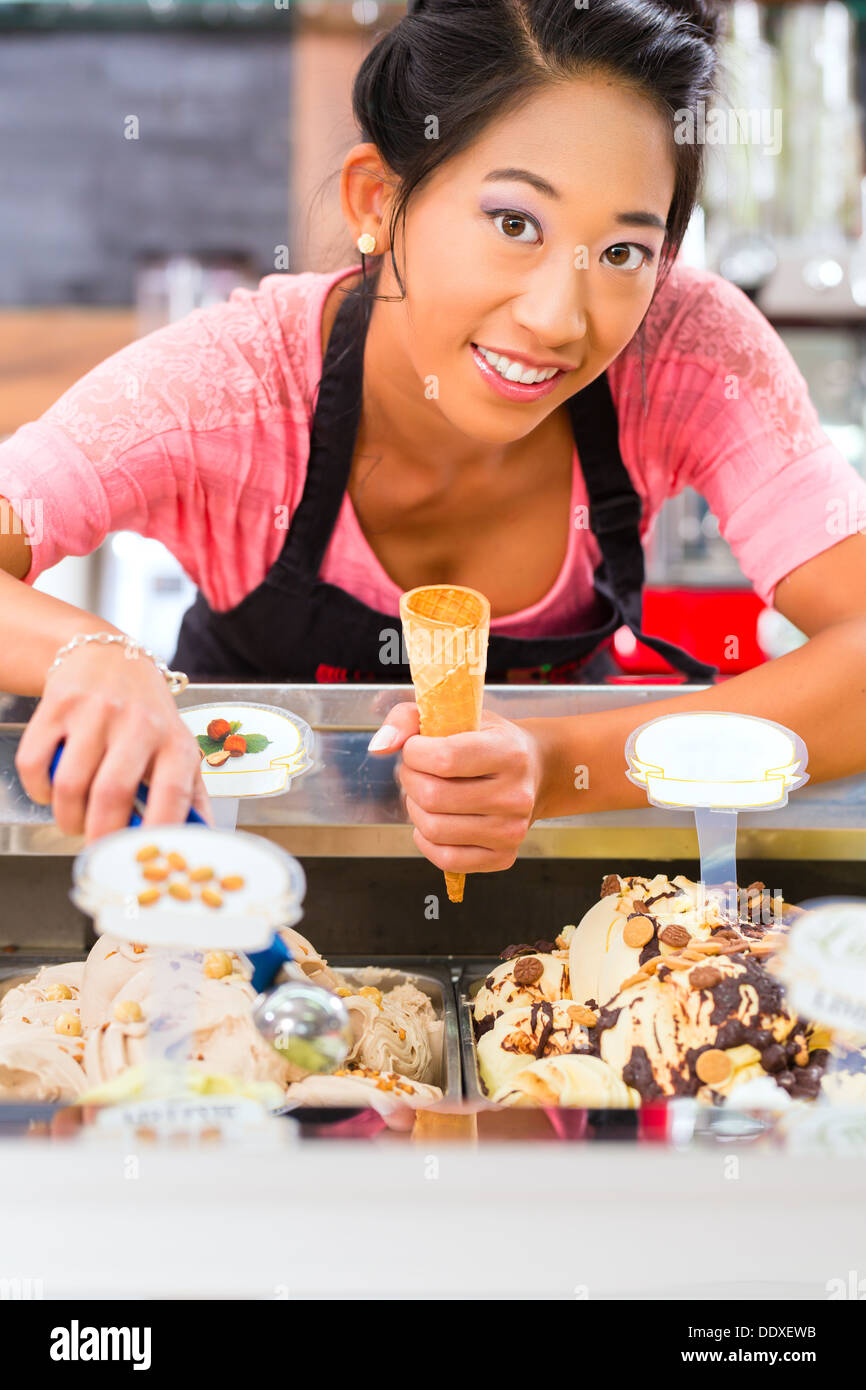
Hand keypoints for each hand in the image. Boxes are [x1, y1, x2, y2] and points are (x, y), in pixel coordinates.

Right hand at [15, 641, 213, 841]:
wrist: (108, 657)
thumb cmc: (147, 714)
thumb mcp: (178, 747)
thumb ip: (190, 796)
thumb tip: (200, 844)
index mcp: (175, 741)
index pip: (172, 795)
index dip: (156, 834)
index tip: (142, 861)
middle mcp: (139, 723)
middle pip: (112, 794)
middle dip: (99, 836)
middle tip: (96, 851)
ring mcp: (95, 712)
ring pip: (69, 784)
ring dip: (67, 817)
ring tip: (74, 821)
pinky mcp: (57, 706)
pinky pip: (35, 764)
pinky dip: (38, 790)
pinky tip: (51, 791)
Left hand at [367, 704, 543, 875]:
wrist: (535, 771)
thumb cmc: (488, 740)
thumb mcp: (456, 715)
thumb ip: (409, 719)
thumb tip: (379, 746)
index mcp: (509, 753)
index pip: (444, 758)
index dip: (414, 752)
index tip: (417, 747)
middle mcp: (517, 795)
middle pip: (433, 797)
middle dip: (411, 780)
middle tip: (417, 771)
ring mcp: (511, 830)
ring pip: (434, 829)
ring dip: (416, 809)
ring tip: (426, 794)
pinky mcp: (504, 856)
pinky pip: (446, 859)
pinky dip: (426, 840)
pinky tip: (434, 819)